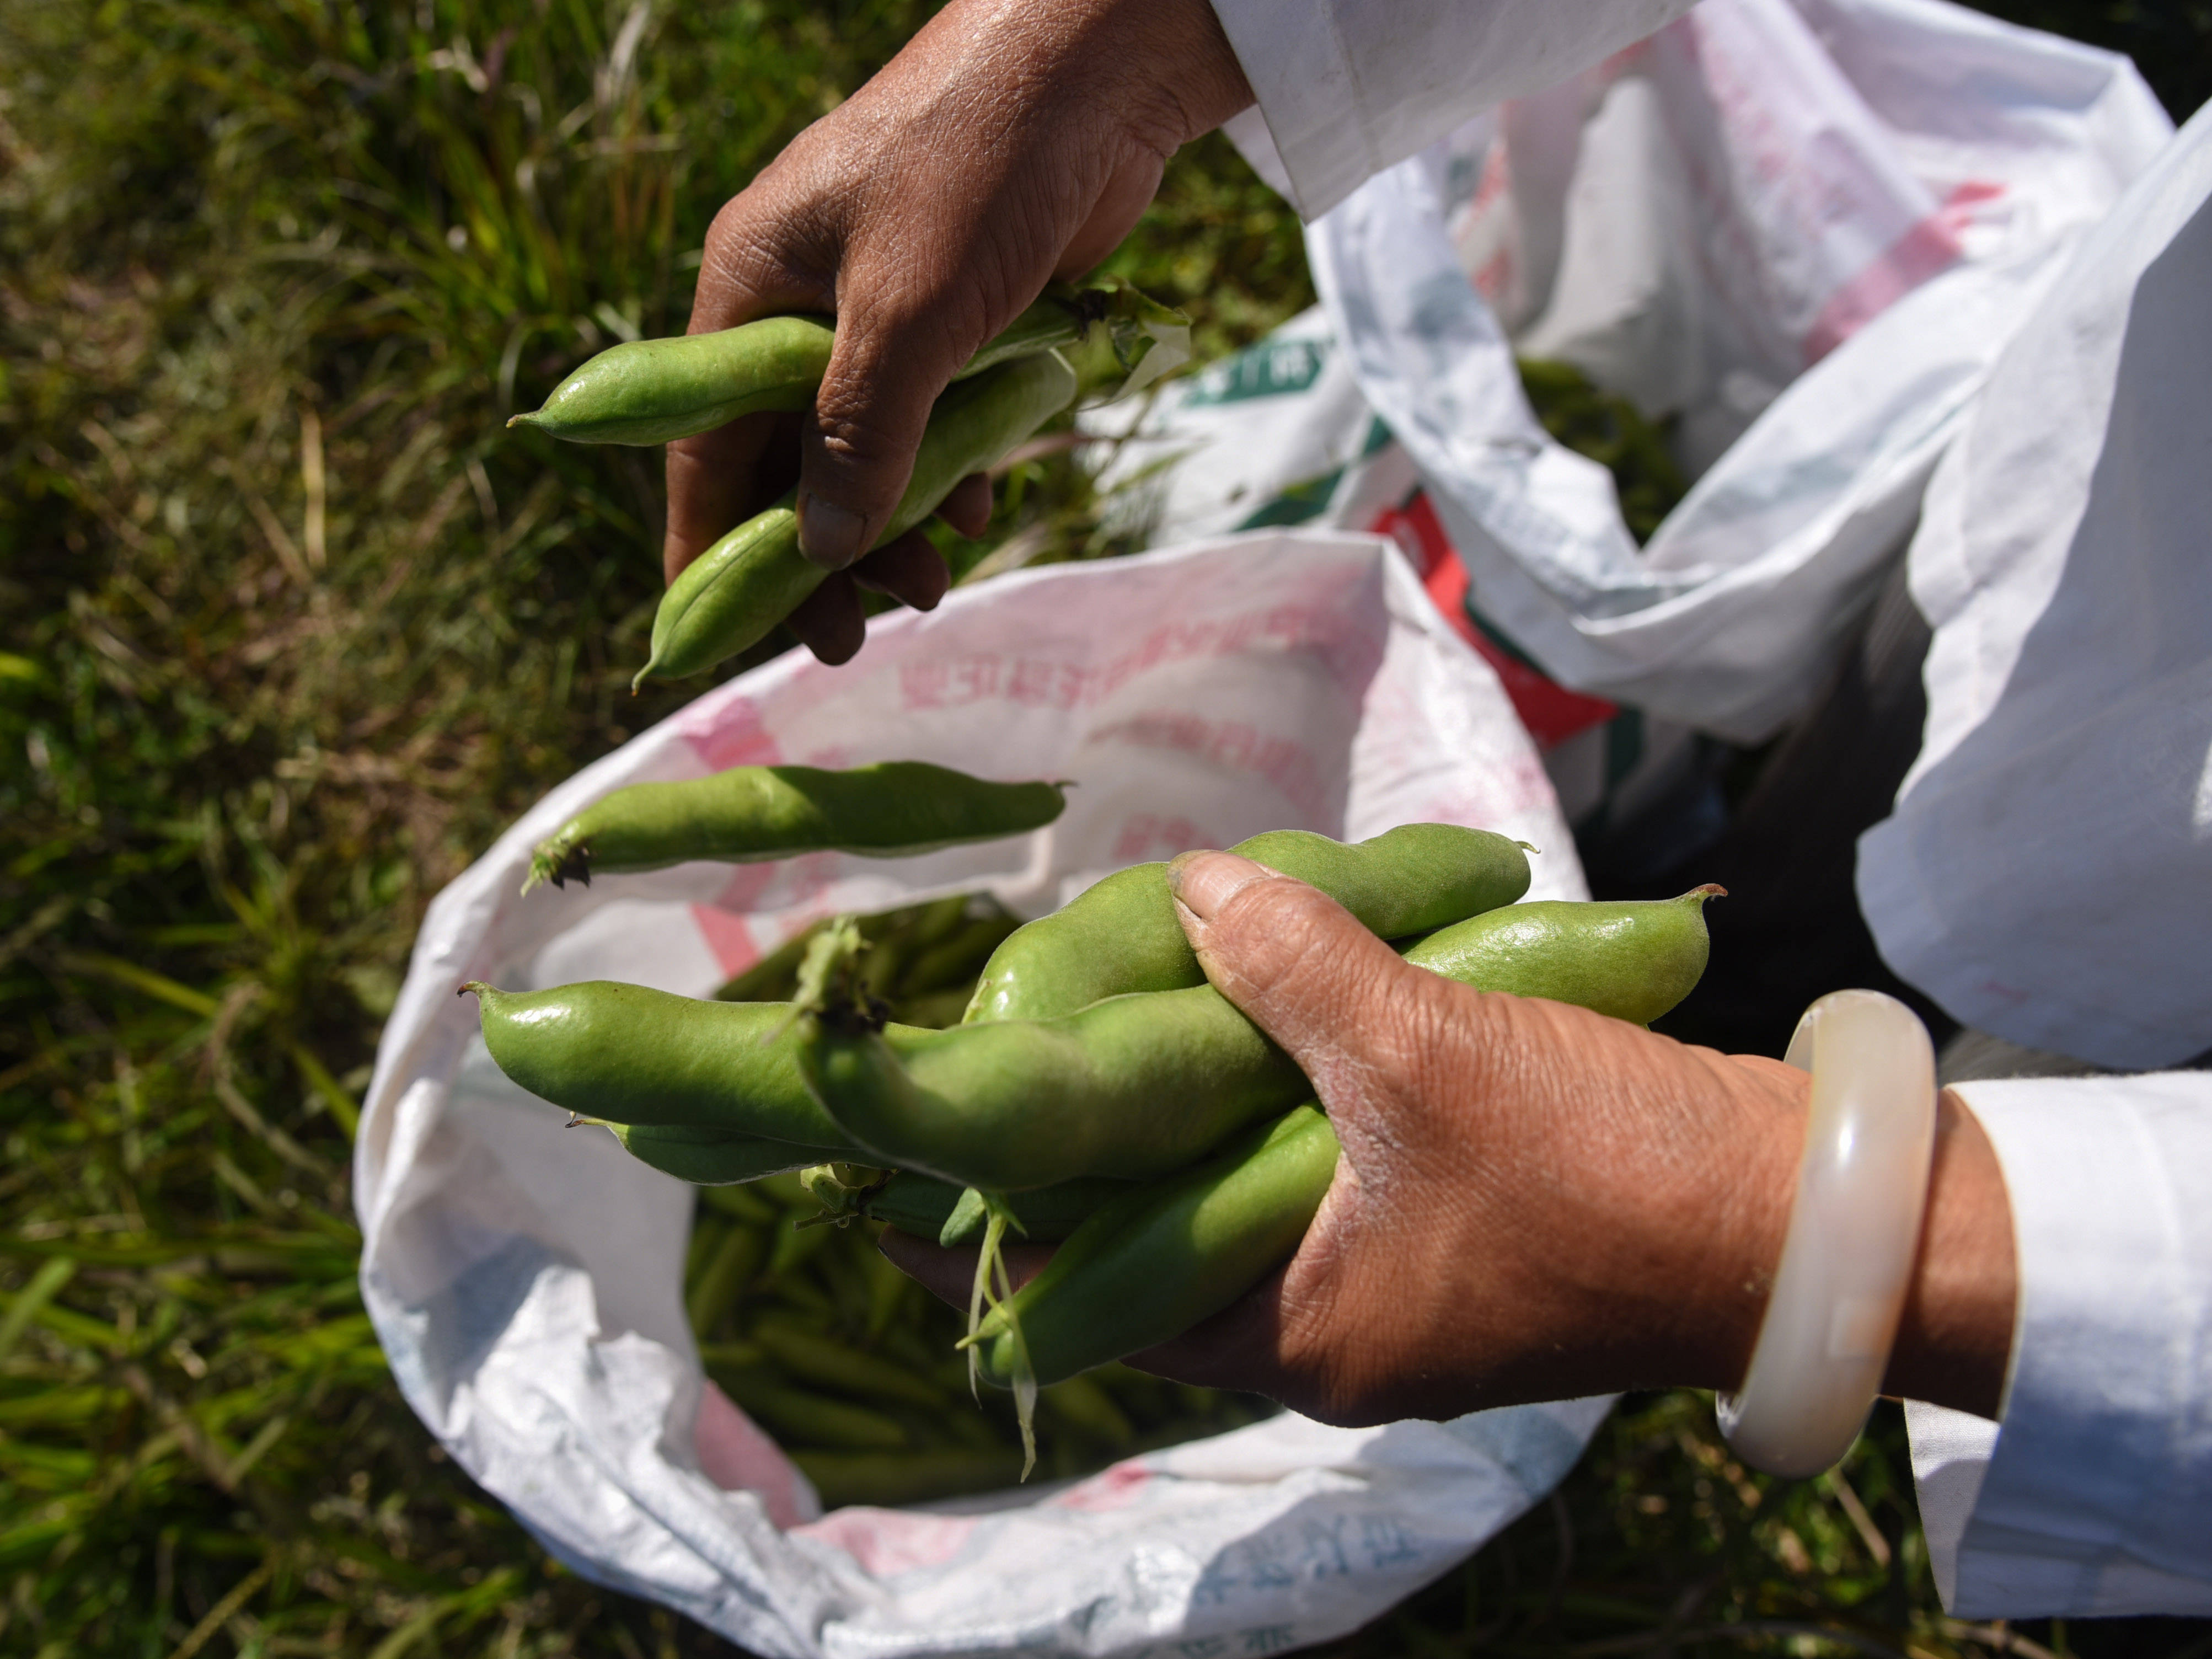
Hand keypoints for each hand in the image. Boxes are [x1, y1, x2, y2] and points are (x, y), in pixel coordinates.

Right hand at [663, 0, 1253, 661]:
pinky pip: (927, 417)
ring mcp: (876, 306)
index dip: (705, 546)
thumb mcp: (906, 316)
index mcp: (749, 289)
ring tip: (934, 584)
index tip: (712, 635)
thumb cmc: (979, 166)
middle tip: (854, 638)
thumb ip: (858, 438)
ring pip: (863, 447)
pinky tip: (978, 506)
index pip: (701, 444)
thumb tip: (820, 549)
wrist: (1097, 64)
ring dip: (893, 522)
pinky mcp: (950, 310)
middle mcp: (798, 302)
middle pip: (785, 460)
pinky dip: (946, 468)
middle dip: (817, 553)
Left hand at [884, 854, 2017, 1425]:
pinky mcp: (1419, 1221)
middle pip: (1133, 1221)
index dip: (967, 1227)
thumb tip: (1188, 888)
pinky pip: (1297, 1151)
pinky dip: (1269, 1073)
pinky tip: (1250, 986)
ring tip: (1117, 981)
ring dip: (1180, 1081)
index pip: (1071, 1285)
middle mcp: (1299, 1320)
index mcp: (1277, 1327)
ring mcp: (1360, 1273)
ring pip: (1216, 1175)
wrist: (1794, 1225)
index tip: (859, 1175)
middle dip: (1072, 1125)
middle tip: (992, 1031)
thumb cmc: (1614, 1171)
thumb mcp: (1433, 1050)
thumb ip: (1297, 964)